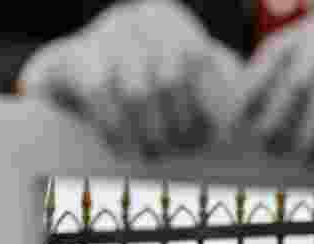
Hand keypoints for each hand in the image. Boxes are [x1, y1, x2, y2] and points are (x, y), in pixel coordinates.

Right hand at [19, 0, 241, 158]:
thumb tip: (244, 127)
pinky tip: (122, 149)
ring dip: (149, 134)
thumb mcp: (180, 86)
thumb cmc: (141, 94)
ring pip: (138, 92)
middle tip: (177, 152)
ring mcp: (102, 34)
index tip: (208, 139)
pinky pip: (101, 96)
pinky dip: (117, 130)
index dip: (206, 104)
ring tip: (152, 156)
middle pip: (170, 78)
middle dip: (178, 125)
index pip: (197, 59)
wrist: (69, 83)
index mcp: (170, 20)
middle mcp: (137, 18)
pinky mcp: (71, 57)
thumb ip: (213, 97)